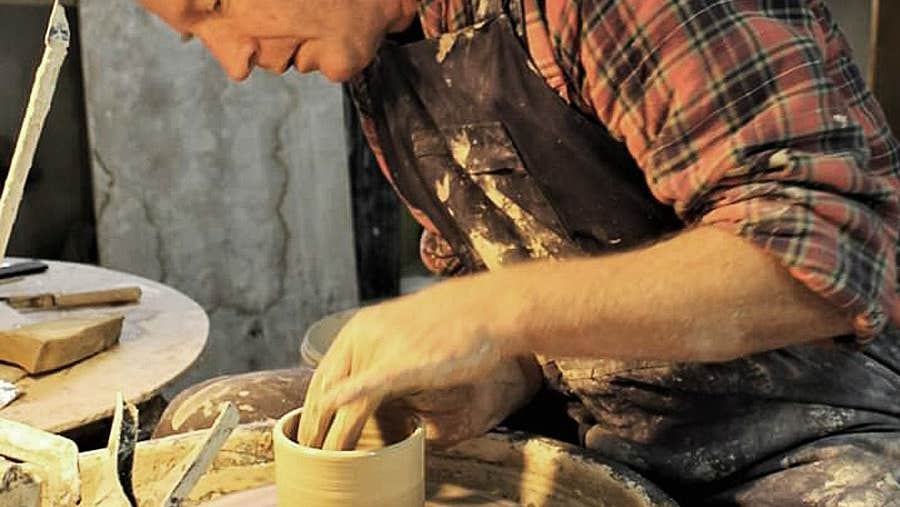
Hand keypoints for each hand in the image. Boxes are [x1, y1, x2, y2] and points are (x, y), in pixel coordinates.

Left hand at [297, 287, 529, 449]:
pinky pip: (372, 386)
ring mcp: (384, 348)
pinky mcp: (406, 362)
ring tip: (328, 460)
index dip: (311, 410)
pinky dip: (351, 400)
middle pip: (325, 391)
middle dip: (315, 428)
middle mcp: (364, 336)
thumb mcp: (404, 334)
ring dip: (334, 436)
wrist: (487, 307)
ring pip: (347, 401)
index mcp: (360, 329)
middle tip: (311, 455)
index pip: (322, 377)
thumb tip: (367, 385)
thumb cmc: (452, 323)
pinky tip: (339, 411)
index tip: (310, 435)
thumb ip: (380, 357)